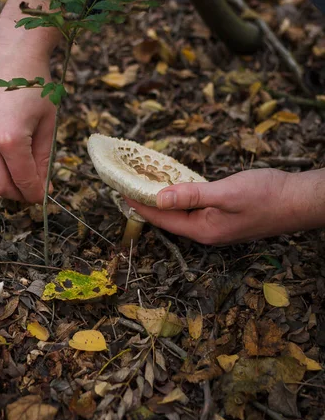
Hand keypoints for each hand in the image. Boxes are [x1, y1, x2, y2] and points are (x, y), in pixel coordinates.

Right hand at [0, 0, 60, 202]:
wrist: (14, 50)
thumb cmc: (36, 83)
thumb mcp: (46, 123)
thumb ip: (42, 158)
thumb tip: (43, 185)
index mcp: (11, 140)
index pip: (23, 181)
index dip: (34, 194)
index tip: (41, 196)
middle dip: (16, 193)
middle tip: (29, 189)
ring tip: (13, 170)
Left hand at [126, 168, 324, 244]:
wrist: (298, 200)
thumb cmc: (267, 196)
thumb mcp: (227, 193)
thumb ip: (192, 196)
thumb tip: (159, 198)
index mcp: (204, 230)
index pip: (162, 218)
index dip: (140, 204)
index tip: (120, 191)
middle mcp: (207, 232)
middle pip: (168, 219)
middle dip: (147, 204)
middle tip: (127, 187)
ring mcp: (216, 226)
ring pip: (181, 214)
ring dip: (162, 201)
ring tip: (143, 187)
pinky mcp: (224, 217)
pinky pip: (193, 209)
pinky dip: (180, 198)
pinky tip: (176, 189)